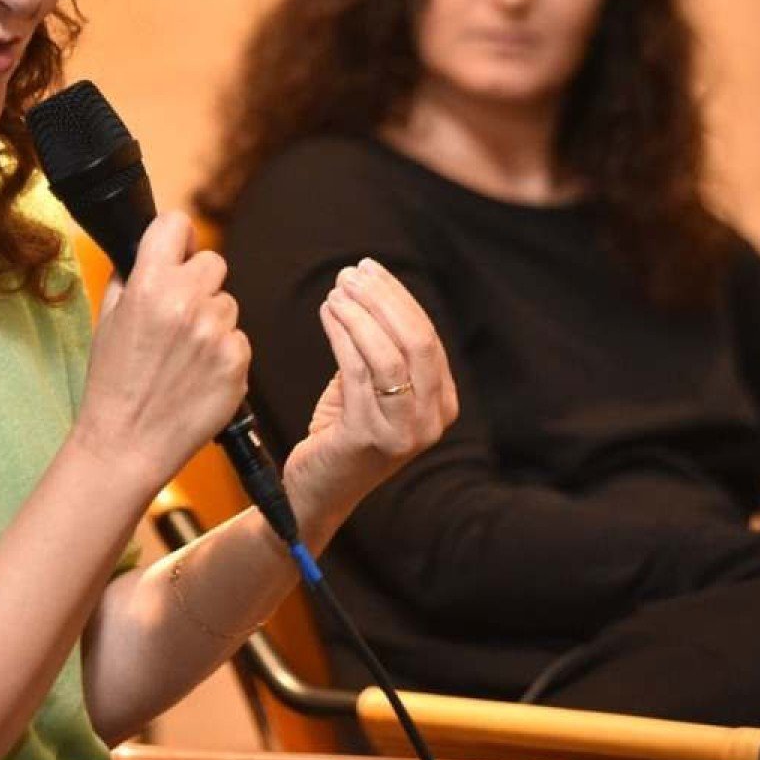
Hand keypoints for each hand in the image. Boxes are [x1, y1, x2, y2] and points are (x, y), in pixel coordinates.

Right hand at [73, 211, 250, 485]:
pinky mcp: (238, 361)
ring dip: (212, 321)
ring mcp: (216, 332)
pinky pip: (239, 340)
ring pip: (228, 304)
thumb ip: (129, 278)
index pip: (176, 224)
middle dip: (198, 283)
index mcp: (148, 284)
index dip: (176, 238)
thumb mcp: (107, 319)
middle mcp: (186, 301)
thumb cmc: (112, 383)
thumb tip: (151, 252)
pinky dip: (224, 353)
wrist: (127, 443)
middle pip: (213, 262)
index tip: (175, 253)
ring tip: (185, 355)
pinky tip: (199, 374)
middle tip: (179, 315)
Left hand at [281, 257, 457, 538]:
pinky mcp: (368, 438)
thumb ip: (381, 350)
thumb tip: (369, 290)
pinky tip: (328, 314)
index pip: (427, 338)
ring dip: (360, 314)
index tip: (370, 269)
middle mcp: (431, 420)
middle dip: (382, 300)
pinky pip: (357, 373)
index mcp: (442, 405)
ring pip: (388, 355)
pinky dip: (342, 335)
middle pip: (416, 342)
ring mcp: (403, 432)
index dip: (398, 298)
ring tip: (337, 290)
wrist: (317, 490)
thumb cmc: (342, 431)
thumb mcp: (371, 388)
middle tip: (351, 273)